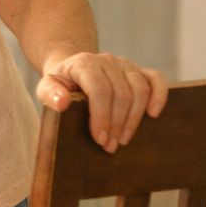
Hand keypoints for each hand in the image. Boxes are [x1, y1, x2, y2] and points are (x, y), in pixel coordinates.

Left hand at [36, 52, 167, 152]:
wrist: (72, 69)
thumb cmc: (60, 83)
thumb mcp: (47, 87)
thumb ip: (50, 94)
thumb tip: (62, 104)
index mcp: (85, 63)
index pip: (99, 90)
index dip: (101, 116)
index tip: (99, 138)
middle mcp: (108, 60)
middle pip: (121, 94)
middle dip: (116, 124)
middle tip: (109, 146)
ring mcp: (126, 64)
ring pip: (140, 90)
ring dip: (134, 119)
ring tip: (122, 139)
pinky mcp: (140, 70)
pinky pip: (156, 80)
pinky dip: (159, 96)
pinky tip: (153, 115)